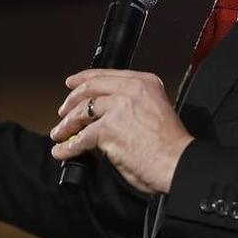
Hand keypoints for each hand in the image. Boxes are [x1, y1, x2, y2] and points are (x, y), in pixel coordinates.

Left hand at [50, 69, 193, 194]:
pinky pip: (80, 138)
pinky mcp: (108, 129)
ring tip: (59, 133)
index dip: (83, 79)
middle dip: (71, 100)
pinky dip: (67, 146)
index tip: (72, 84)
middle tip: (62, 111)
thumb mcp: (156, 109)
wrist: (177, 162)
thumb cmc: (170, 144)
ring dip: (66, 124)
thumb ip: (133, 104)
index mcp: (144, 82)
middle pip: (90, 89)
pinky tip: (62, 151)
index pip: (106, 75)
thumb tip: (105, 114)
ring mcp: (118, 108)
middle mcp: (131, 90)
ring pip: (82, 112)